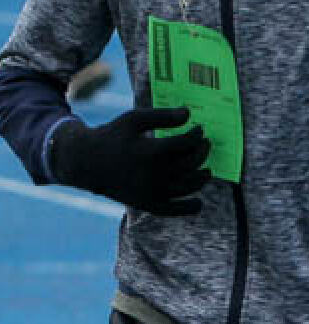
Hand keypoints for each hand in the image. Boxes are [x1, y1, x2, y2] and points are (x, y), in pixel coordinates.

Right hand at [50, 106, 210, 215]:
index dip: (197, 134)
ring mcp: (151, 191)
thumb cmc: (113, 136)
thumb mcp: (133, 120)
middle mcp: (153, 174)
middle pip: (191, 164)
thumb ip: (162, 116)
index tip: (199, 130)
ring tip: (206, 170)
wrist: (86, 162)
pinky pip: (174, 210)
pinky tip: (198, 202)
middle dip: (202, 152)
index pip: (186, 143)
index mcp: (150, 151)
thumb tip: (189, 113)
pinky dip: (190, 208)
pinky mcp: (147, 204)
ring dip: (202, 178)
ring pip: (188, 186)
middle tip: (206, 144)